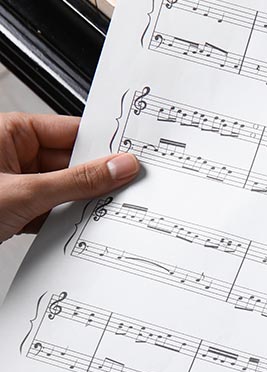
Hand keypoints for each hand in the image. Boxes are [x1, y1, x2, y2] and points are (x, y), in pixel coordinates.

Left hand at [0, 113, 138, 242]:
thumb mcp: (24, 191)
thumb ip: (76, 181)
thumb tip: (118, 167)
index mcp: (12, 133)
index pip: (72, 132)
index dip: (104, 145)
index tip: (134, 158)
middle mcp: (14, 154)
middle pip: (72, 163)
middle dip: (97, 179)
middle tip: (127, 187)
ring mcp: (16, 183)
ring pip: (65, 188)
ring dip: (82, 201)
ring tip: (104, 210)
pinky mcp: (17, 209)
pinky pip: (53, 209)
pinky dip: (67, 219)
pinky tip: (82, 224)